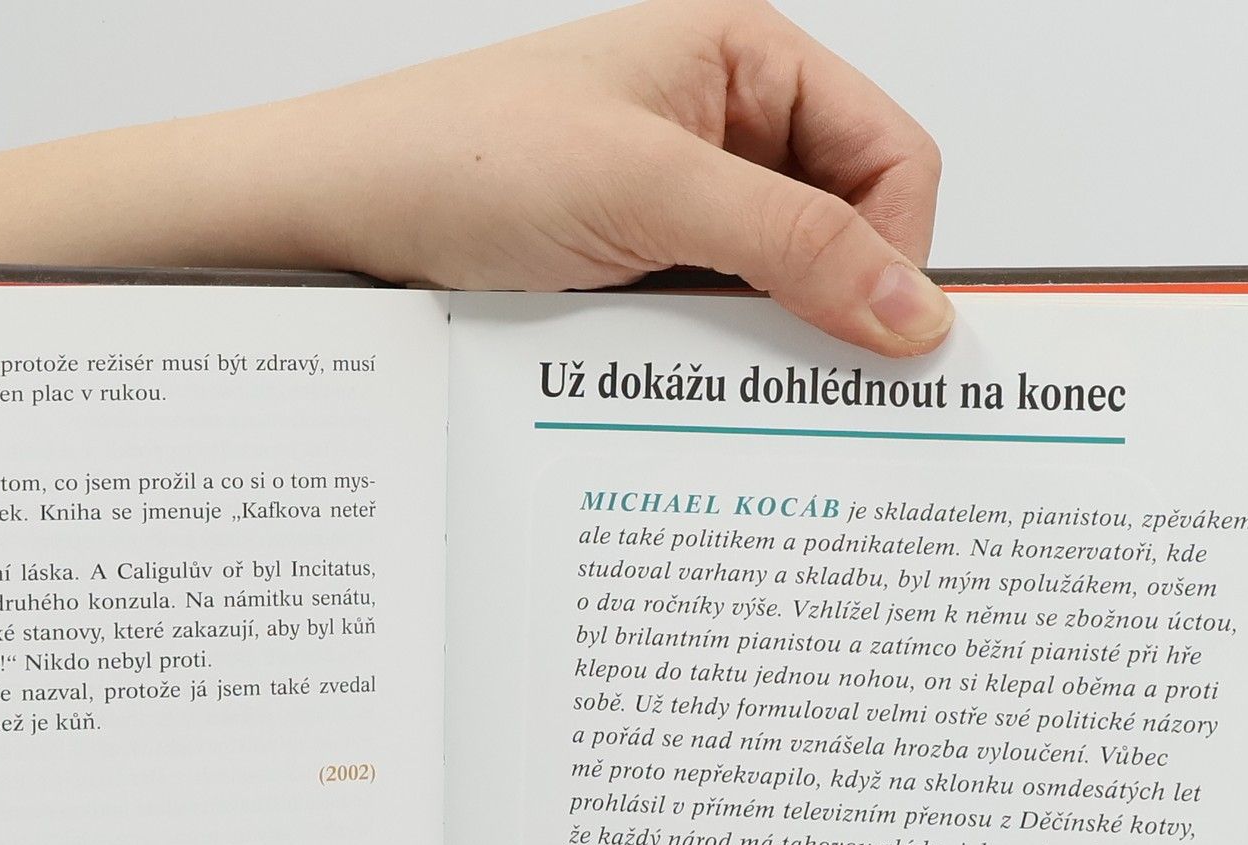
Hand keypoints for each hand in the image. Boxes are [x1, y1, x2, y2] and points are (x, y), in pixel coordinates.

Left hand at [0, 1, 947, 355]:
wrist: (333, 222)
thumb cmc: (460, 157)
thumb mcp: (650, 191)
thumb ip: (796, 244)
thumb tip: (914, 306)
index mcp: (747, 60)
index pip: (892, 159)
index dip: (900, 250)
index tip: (887, 343)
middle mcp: (719, 128)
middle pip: (845, 232)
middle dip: (832, 307)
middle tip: (810, 382)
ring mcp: (673, 206)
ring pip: (777, 291)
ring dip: (759, 341)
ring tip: (711, 372)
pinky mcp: (631, 273)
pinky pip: (709, 325)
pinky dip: (706, 361)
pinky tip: (673, 381)